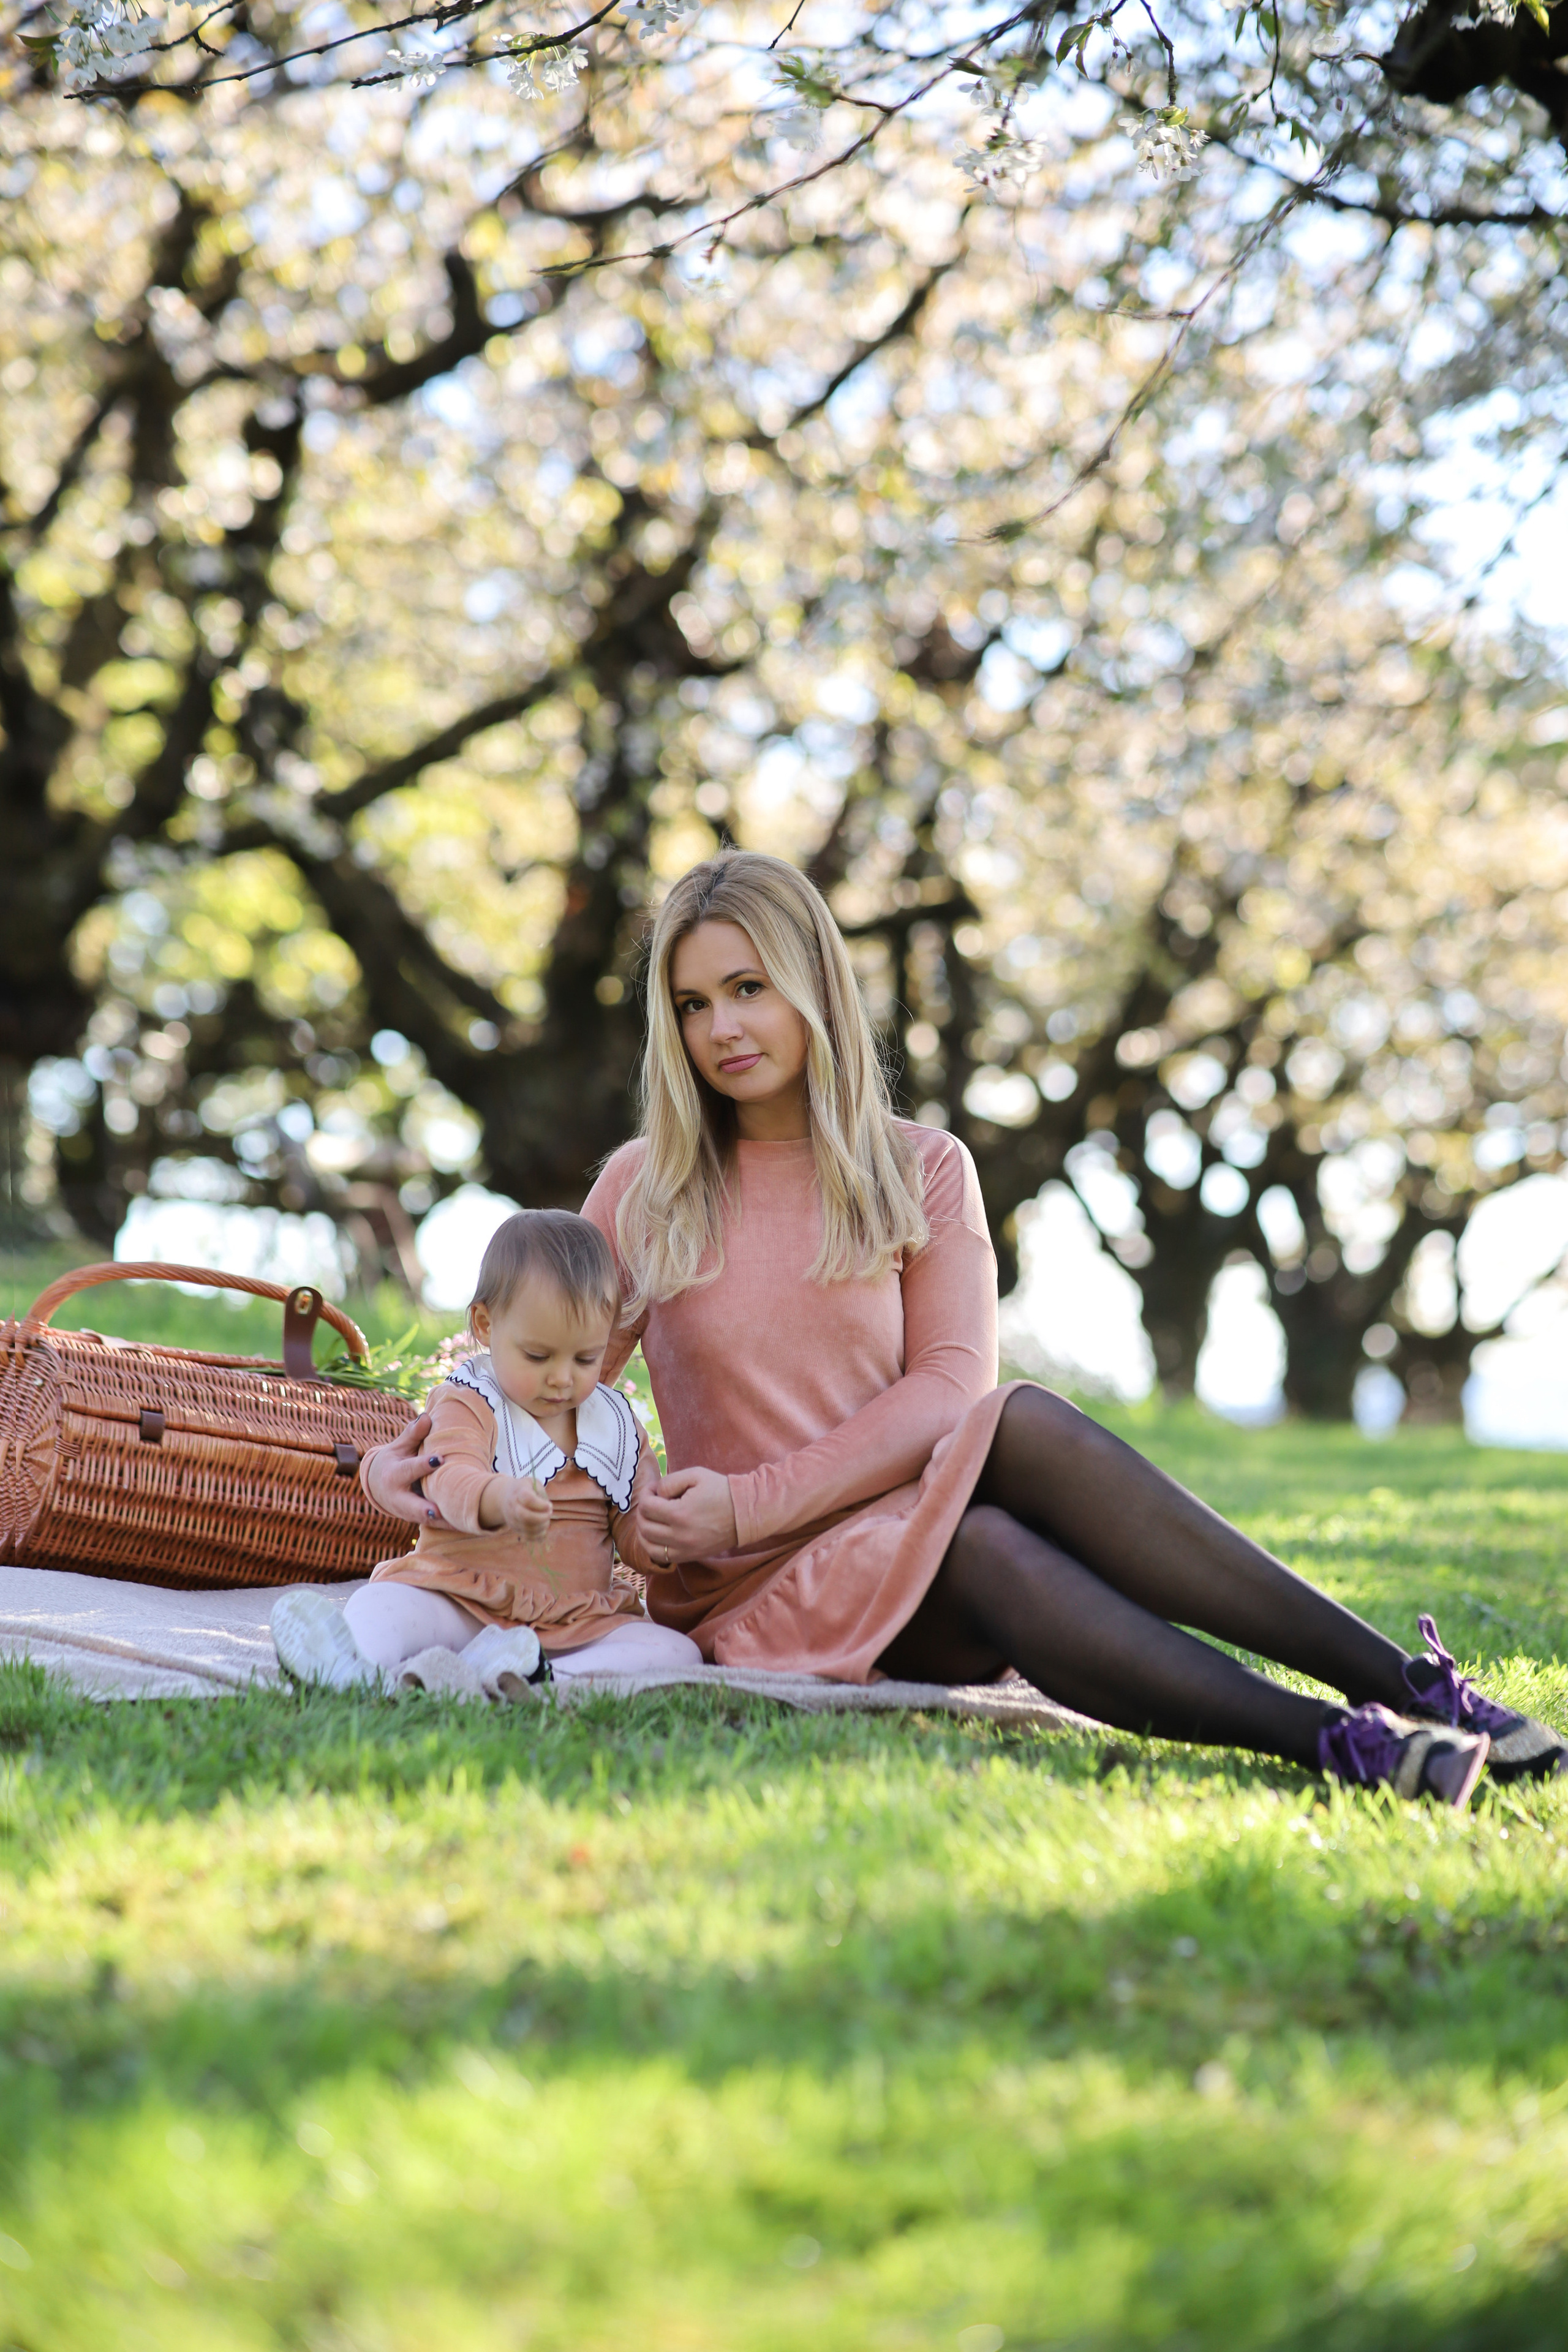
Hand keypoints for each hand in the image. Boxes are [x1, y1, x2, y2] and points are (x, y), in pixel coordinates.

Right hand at [366, 1414, 453, 1529]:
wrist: (377, 1485)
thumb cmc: (395, 1460)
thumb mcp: (399, 1446)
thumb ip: (413, 1434)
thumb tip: (426, 1417)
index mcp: (394, 1474)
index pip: (409, 1469)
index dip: (423, 1465)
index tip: (439, 1459)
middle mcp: (399, 1497)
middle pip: (412, 1505)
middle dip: (425, 1509)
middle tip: (439, 1510)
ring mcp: (407, 1512)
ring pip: (425, 1520)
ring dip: (443, 1522)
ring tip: (462, 1522)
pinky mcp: (417, 1520)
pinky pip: (434, 1525)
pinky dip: (448, 1526)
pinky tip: (467, 1526)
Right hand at [481, 1475, 551, 1535]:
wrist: (505, 1497)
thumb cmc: (524, 1488)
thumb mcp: (533, 1483)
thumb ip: (541, 1493)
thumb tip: (548, 1508)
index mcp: (518, 1492)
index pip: (528, 1500)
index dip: (541, 1505)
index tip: (549, 1505)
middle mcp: (513, 1506)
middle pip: (526, 1517)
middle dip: (542, 1517)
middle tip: (550, 1513)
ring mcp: (512, 1519)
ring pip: (528, 1528)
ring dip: (542, 1526)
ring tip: (546, 1519)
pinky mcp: (515, 1529)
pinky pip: (527, 1537)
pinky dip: (538, 1535)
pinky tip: (543, 1528)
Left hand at [637, 1466, 736, 1566]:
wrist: (745, 1513)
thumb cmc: (721, 1490)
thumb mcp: (695, 1475)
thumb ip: (669, 1481)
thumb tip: (655, 1493)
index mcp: (679, 1514)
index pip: (646, 1506)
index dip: (645, 1493)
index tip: (653, 1488)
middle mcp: (679, 1536)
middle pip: (644, 1527)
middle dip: (642, 1512)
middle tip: (651, 1501)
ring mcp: (684, 1549)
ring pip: (648, 1546)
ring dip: (644, 1531)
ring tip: (650, 1519)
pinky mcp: (689, 1557)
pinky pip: (662, 1557)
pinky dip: (654, 1546)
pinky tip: (658, 1534)